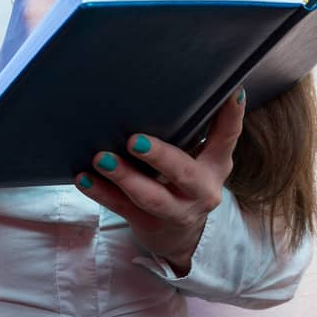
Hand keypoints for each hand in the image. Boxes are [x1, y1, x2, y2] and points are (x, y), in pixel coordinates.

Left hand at [74, 85, 246, 276]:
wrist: (179, 235)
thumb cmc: (184, 178)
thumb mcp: (200, 157)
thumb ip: (194, 129)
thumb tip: (173, 80)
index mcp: (216, 166)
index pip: (227, 138)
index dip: (232, 116)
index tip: (231, 92)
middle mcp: (201, 191)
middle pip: (183, 174)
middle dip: (160, 157)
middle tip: (134, 140)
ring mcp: (175, 211)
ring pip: (150, 197)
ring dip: (124, 177)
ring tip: (102, 158)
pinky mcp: (148, 223)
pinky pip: (122, 207)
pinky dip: (102, 192)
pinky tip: (84, 178)